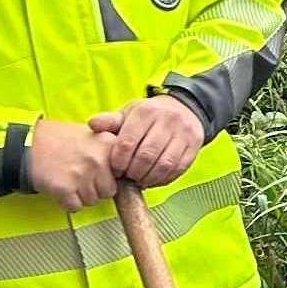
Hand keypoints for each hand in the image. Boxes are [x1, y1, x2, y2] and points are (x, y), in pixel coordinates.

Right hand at [26, 118, 119, 210]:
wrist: (28, 144)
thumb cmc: (60, 140)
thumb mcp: (93, 134)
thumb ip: (111, 150)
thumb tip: (128, 172)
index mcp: (108, 144)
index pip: (124, 174)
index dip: (111, 176)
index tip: (101, 173)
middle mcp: (98, 159)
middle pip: (109, 191)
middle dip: (95, 188)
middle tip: (79, 176)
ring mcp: (82, 175)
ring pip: (92, 201)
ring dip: (81, 195)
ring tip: (68, 178)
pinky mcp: (65, 189)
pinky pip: (75, 207)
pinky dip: (67, 202)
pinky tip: (61, 187)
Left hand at [88, 95, 205, 187]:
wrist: (184, 108)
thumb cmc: (149, 116)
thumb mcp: (129, 113)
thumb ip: (110, 121)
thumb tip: (92, 125)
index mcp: (146, 112)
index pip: (128, 142)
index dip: (119, 161)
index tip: (115, 169)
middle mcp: (167, 120)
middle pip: (146, 155)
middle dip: (133, 171)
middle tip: (127, 177)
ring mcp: (183, 133)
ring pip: (164, 164)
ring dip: (149, 177)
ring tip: (140, 180)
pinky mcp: (194, 146)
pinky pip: (178, 169)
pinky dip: (164, 178)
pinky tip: (154, 179)